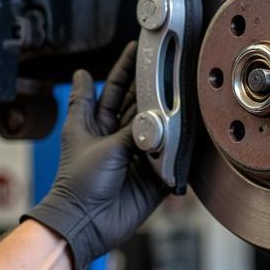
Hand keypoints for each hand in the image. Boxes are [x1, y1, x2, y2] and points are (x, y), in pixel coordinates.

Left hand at [24, 42, 167, 269]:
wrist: (88, 222)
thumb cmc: (78, 181)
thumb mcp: (88, 136)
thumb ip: (99, 108)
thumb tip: (84, 74)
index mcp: (99, 124)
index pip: (116, 88)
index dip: (126, 67)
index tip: (138, 47)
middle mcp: (120, 135)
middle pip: (141, 103)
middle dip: (154, 84)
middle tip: (170, 63)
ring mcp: (139, 153)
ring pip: (159, 125)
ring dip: (169, 110)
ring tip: (183, 89)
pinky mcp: (154, 174)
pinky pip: (172, 155)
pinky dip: (181, 142)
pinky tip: (191, 124)